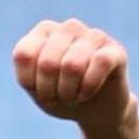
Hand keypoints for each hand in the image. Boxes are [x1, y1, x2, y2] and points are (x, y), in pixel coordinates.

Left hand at [13, 18, 133, 128]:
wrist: (95, 111)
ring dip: (69, 93)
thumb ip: (29, 76)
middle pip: (47, 64)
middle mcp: (69, 28)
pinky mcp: (115, 50)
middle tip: (58, 98)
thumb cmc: (61, 96)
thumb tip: (46, 64)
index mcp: (44, 31)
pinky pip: (99, 64)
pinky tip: (87, 94)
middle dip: (50, 91)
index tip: (38, 91)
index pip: (24, 55)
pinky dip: (89, 87)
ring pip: (72, 65)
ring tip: (73, 97)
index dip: (29, 82)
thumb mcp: (36, 90)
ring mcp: (93, 36)